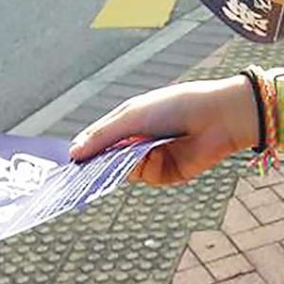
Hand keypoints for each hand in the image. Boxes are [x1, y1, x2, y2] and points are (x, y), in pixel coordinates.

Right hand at [68, 76, 256, 185]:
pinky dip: (139, 169)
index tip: (66, 161)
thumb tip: (73, 152)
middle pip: (107, 159)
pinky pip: (144, 176)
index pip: (98, 139)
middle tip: (76, 172)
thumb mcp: (132, 117)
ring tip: (110, 158)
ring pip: (123, 170)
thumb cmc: (176, 106)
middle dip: (94, 163)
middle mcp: (138, 142)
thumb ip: (103, 135)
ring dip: (117, 165)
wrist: (217, 117)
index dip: (83, 149)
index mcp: (128, 122)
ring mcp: (151, 158)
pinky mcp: (166, 173)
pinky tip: (141, 158)